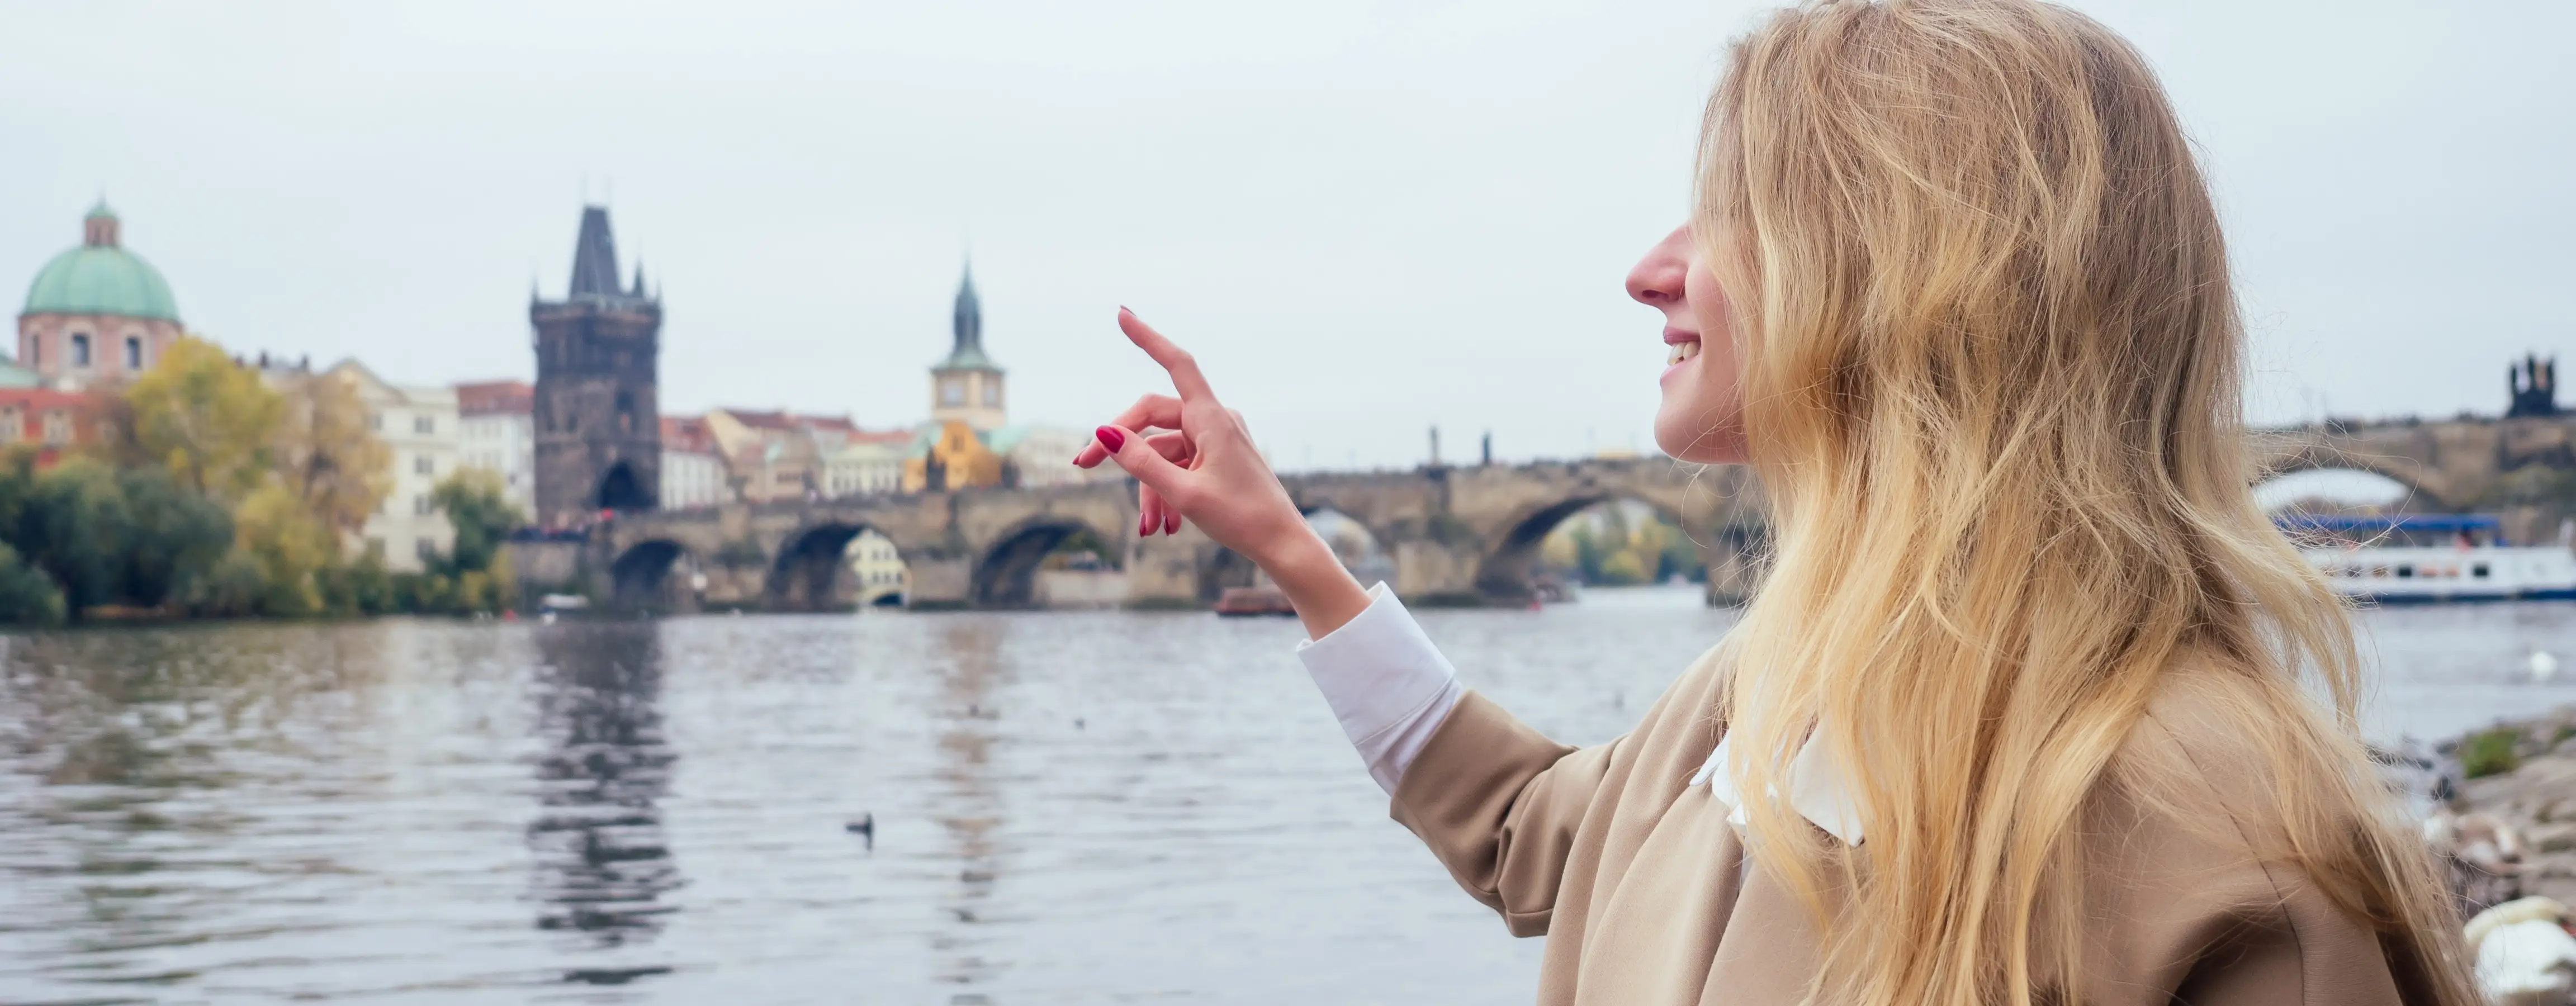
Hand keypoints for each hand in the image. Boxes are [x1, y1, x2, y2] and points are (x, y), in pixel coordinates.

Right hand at [1073, 308, 1370, 636]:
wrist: (1282, 544)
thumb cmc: (1242, 518)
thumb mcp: (1184, 493)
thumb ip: (1141, 463)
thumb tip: (1104, 433)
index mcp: (1212, 419)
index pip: (1176, 364)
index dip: (1147, 337)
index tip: (1122, 314)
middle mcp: (1213, 421)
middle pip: (1152, 417)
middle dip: (1118, 444)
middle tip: (1081, 465)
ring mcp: (1215, 439)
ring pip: (1162, 451)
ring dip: (1148, 488)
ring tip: (1147, 530)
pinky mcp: (1216, 458)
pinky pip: (1178, 464)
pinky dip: (1165, 492)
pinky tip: (1163, 527)